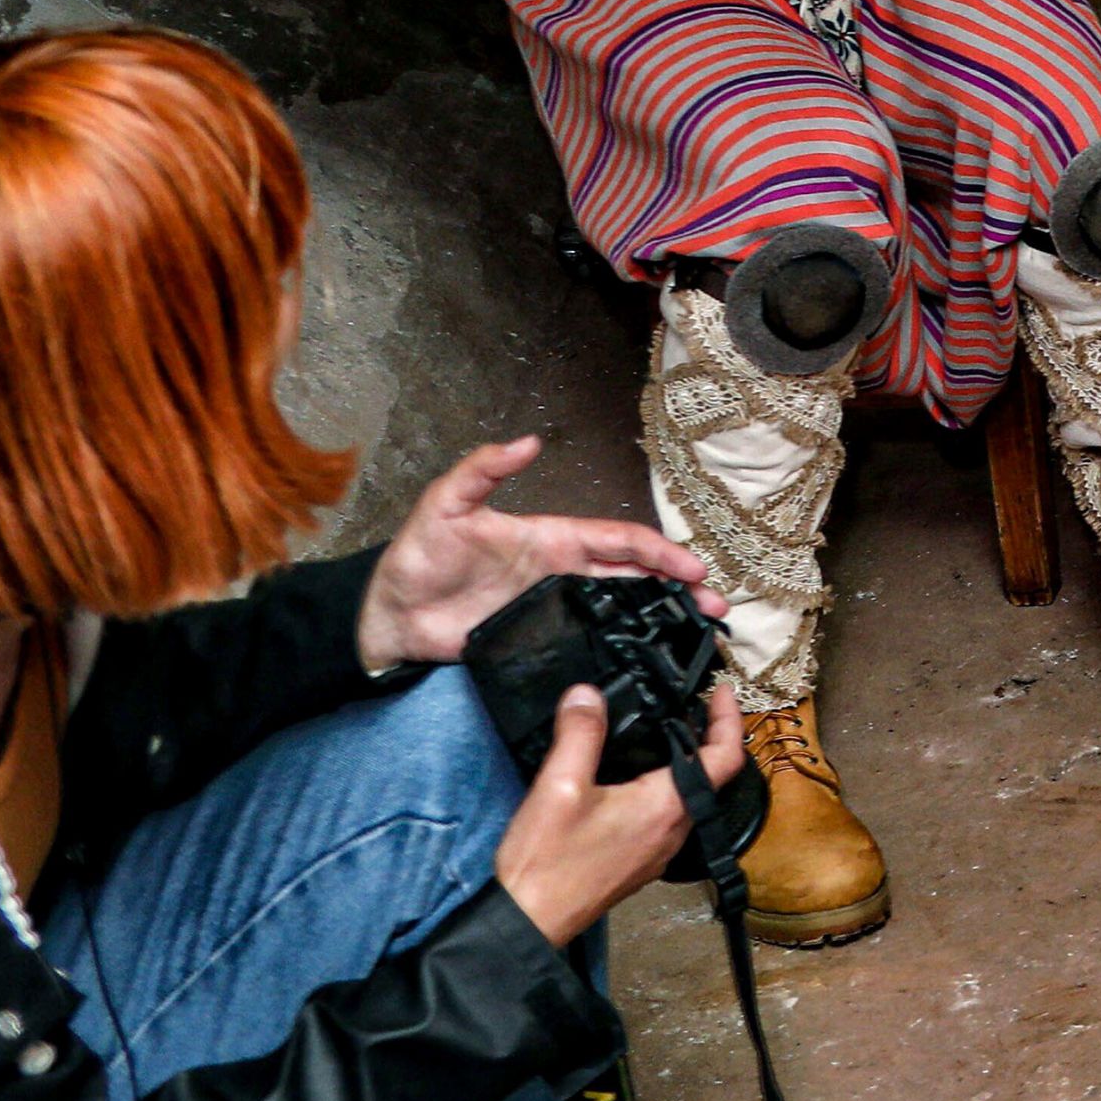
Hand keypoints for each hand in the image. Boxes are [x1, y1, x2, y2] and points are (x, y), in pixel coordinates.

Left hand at [358, 437, 714, 674]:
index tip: (693, 568)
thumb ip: (482, 471)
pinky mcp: (537, 640)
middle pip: (634, 576)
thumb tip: (527, 441)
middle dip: (679, 586)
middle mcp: (562, 572)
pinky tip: (646, 659)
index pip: (619, 540)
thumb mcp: (444, 505)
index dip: (660, 552)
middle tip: (715, 607)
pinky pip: (590, 641)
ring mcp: (553, 608)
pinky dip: (625, 645)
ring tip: (698, 631)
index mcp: (553, 538)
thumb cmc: (414, 559)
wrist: (385, 618)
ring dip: (662, 615)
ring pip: (621, 608)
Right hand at [493, 679, 743, 949]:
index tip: (721, 690)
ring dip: (686, 763)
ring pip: (688, 797)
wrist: (527, 925)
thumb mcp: (558, 787)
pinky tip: (637, 777)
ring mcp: (658, 851)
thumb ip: (579, 734)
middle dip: (708, 736)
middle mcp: (673, 831)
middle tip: (696, 704)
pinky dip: (666, 787)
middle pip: (710, 776)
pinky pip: (666, 816)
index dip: (729, 718)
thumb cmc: (545, 864)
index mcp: (666, 808)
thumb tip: (588, 693)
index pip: (724, 757)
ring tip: (666, 732)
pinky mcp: (639, 863)